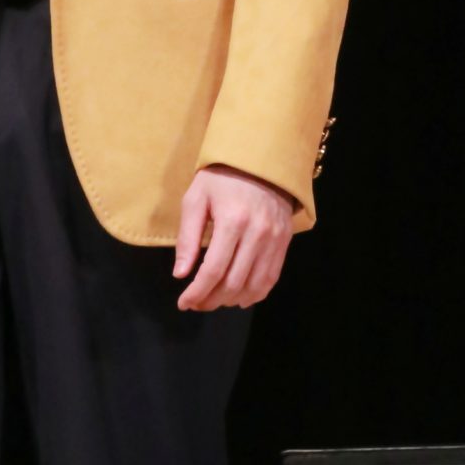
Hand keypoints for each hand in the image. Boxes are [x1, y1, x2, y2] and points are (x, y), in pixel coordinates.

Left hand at [173, 163, 297, 311]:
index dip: (196, 292)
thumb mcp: (196, 199)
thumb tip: (180, 274)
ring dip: (231, 301)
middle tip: (196, 303)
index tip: (183, 303)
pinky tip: (239, 297)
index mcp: (232, 221)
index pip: (213, 271)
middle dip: (211, 300)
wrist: (260, 161)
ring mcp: (274, 240)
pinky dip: (254, 294)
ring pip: (254, 286)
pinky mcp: (284, 242)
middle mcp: (257, 234)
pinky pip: (271, 278)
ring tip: (214, 300)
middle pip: (233, 283)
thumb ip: (187, 238)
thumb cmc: (221, 178)